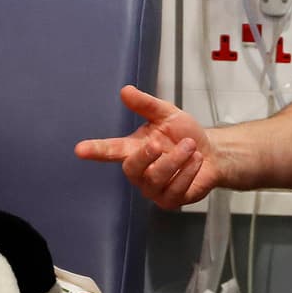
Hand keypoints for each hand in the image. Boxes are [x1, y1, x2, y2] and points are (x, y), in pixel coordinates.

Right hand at [76, 86, 219, 209]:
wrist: (211, 154)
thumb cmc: (184, 135)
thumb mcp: (166, 114)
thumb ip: (146, 104)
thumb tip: (126, 91)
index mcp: (133, 149)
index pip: (109, 150)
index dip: (95, 150)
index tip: (80, 149)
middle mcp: (139, 172)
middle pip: (131, 169)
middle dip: (147, 156)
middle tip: (160, 143)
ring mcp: (153, 189)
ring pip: (156, 179)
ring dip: (176, 160)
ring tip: (190, 146)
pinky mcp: (169, 201)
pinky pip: (174, 190)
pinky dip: (188, 172)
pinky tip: (195, 161)